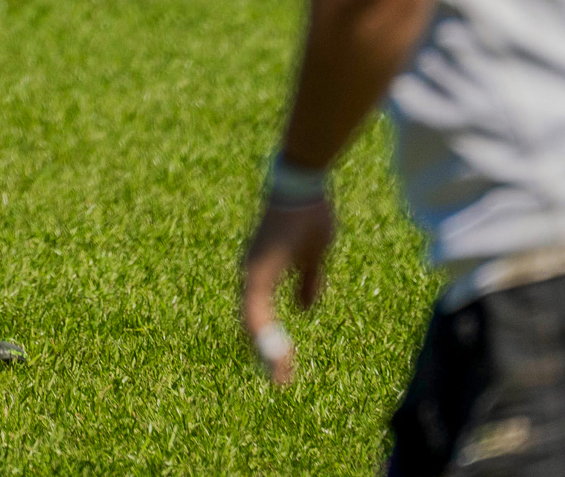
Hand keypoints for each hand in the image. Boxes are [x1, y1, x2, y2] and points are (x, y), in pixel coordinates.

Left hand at [241, 196, 335, 385]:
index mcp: (262, 272)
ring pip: (251, 318)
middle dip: (267, 354)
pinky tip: (272, 349)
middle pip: (251, 323)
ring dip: (266, 348)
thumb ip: (308, 281)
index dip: (269, 341)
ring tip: (280, 374)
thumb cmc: (306, 213)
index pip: (259, 315)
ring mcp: (252, 269)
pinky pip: (255, 305)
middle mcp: (252, 273)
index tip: (282, 367)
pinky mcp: (257, 266)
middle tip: (281, 381)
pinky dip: (263, 330)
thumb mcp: (314, 256)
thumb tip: (306, 308)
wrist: (302, 182)